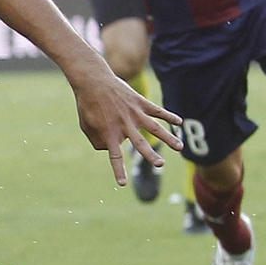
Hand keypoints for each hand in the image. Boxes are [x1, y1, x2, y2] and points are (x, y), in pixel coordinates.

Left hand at [70, 65, 183, 184]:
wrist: (92, 80)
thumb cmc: (87, 104)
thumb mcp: (86, 125)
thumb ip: (96, 140)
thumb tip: (107, 149)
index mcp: (109, 133)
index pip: (115, 156)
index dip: (119, 171)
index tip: (123, 184)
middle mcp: (124, 125)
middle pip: (140, 143)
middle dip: (151, 155)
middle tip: (161, 164)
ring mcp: (134, 113)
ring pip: (154, 128)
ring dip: (168, 138)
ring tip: (180, 147)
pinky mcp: (139, 102)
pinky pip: (157, 110)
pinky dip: (169, 116)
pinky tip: (179, 122)